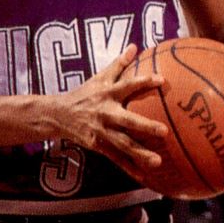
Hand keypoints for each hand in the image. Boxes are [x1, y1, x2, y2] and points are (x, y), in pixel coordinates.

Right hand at [57, 45, 167, 179]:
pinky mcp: (98, 146)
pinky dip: (129, 167)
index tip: (162, 81)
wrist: (58, 115)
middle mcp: (105, 113)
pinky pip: (116, 158)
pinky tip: (144, 176)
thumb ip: (119, 64)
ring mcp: (101, 131)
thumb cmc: (85, 94)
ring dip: (139, 153)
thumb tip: (135, 46)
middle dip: (145, 126)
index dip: (144, 82)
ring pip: (122, 144)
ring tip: (158, 162)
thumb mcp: (99, 77)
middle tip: (164, 132)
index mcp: (107, 94)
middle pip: (127, 120)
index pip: (128, 85)